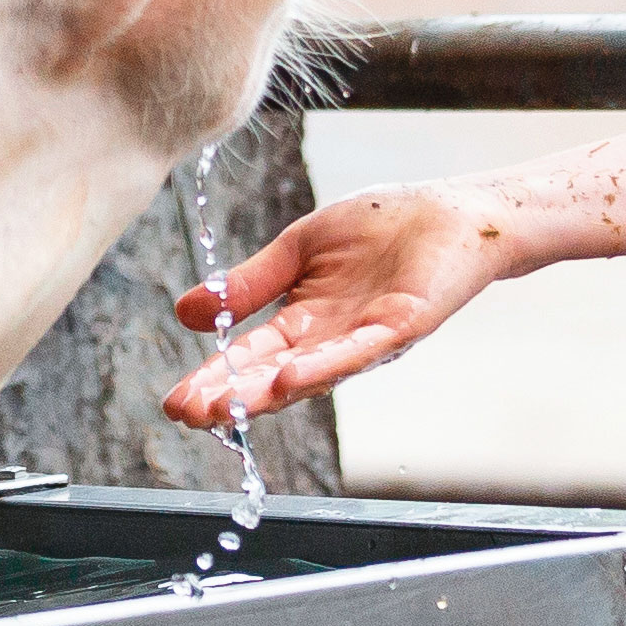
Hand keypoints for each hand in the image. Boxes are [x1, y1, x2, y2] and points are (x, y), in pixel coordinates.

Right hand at [162, 181, 527, 426]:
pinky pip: (356, 352)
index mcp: (305, 320)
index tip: (175, 402)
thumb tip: (185, 313)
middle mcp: (331, 340)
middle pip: (271, 375)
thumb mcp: (297, 249)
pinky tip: (285, 380)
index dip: (214, 378)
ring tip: (223, 411)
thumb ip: (249, 284)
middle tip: (186, 415)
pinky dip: (320, 368)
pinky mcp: (400, 327)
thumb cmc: (383, 226)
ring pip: (308, 374)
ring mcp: (365, 339)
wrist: (450, 210)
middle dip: (229, 397)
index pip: (250, 355)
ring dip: (264, 394)